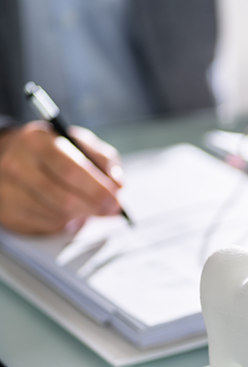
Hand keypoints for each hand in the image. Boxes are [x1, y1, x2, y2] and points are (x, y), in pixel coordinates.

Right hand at [0, 121, 123, 234]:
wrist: (12, 154)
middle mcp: (17, 164)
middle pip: (65, 199)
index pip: (72, 171)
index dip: (98, 190)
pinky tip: (67, 211)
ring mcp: (7, 189)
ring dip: (80, 215)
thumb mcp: (80, 143)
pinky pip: (46, 225)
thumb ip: (104, 159)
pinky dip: (65, 222)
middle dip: (95, 208)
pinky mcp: (7, 210)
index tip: (116, 200)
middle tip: (111, 210)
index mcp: (38, 142)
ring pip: (57, 215)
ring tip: (87, 206)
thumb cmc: (54, 150)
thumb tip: (118, 184)